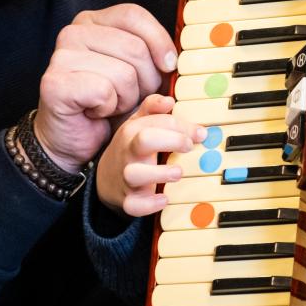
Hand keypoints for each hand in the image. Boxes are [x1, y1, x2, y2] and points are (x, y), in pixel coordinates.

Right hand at [35, 4, 176, 172]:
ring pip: (123, 73)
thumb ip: (152, 57)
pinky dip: (108, 108)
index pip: (134, 15)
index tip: (168, 65)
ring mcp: (61, 56)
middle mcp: (73, 32)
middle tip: (130, 96)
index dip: (159, 40)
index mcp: (92, 21)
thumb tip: (173, 60)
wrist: (71, 138)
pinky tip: (95, 112)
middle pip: (135, 48)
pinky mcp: (55, 83)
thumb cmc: (106, 104)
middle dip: (146, 81)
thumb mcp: (136, 74)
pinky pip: (104, 92)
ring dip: (126, 99)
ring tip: (110, 104)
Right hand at [96, 94, 206, 216]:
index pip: (159, 121)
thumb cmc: (130, 147)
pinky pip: (134, 205)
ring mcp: (127, 176)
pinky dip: (149, 204)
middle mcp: (129, 152)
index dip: (183, 125)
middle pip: (145, 140)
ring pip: (135, 174)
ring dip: (160, 173)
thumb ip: (153, 107)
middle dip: (171, 140)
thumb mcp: (137, 123)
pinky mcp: (128, 199)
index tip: (200, 133)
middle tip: (189, 146)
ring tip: (177, 172)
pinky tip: (164, 198)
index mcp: (133, 131)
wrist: (106, 178)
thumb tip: (170, 100)